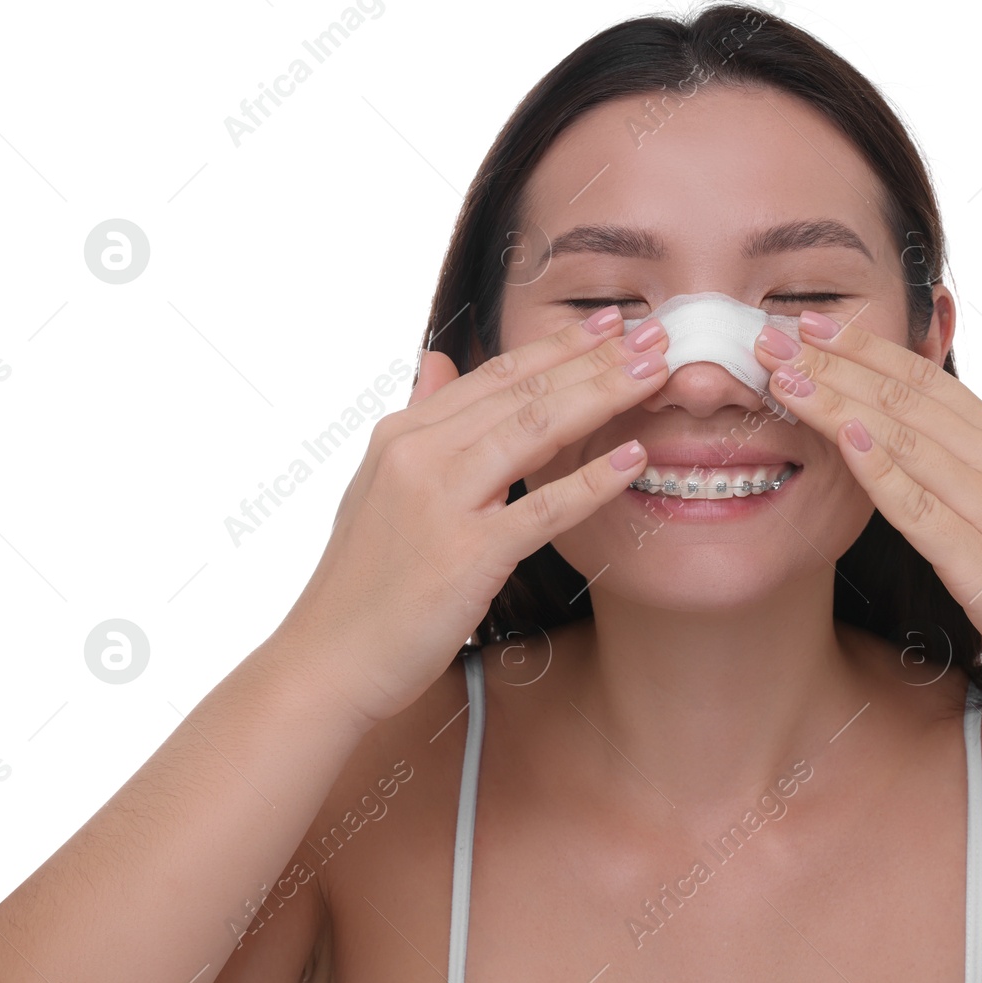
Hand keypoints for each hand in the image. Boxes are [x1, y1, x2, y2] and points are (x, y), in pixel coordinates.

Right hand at [276, 306, 665, 725]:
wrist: (326, 661)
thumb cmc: (361, 584)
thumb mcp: (377, 485)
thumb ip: (417, 418)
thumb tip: (436, 361)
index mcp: (403, 436)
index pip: (494, 374)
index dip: (557, 344)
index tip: (608, 321)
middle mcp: (419, 456)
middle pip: (523, 392)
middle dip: (594, 358)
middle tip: (652, 335)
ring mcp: (442, 503)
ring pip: (535, 430)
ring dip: (601, 395)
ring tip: (654, 373)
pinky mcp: (467, 556)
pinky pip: (544, 508)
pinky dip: (593, 479)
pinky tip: (634, 457)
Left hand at [755, 311, 981, 715]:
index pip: (926, 379)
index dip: (866, 348)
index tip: (812, 323)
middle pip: (904, 399)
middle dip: (833, 364)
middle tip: (770, 334)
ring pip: (903, 440)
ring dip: (838, 403)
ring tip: (783, 376)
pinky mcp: (981, 559)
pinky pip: (920, 507)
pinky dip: (881, 469)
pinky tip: (843, 438)